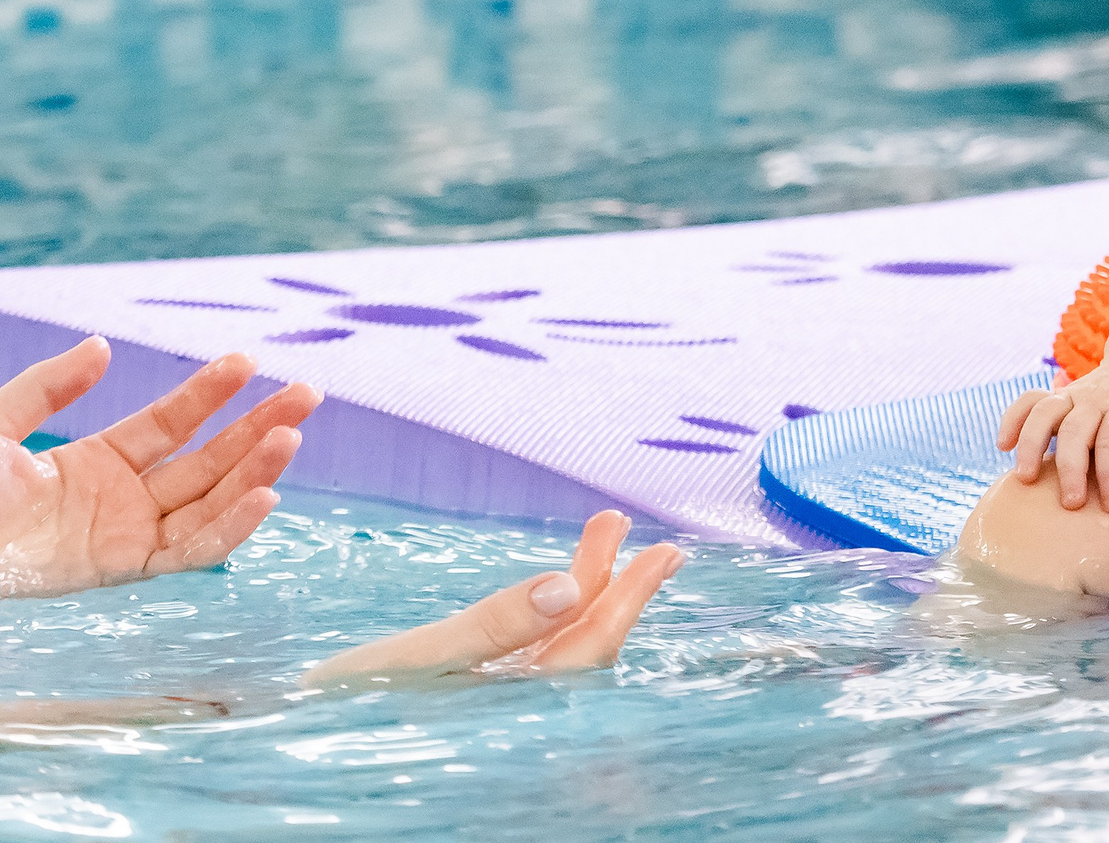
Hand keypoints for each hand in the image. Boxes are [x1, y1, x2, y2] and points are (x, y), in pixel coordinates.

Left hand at [0, 338, 318, 598]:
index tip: (248, 361)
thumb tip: (103, 349)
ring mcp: (126, 535)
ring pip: (211, 501)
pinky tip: (264, 495)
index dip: (210, 393)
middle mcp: (123, 500)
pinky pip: (190, 550)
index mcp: (97, 464)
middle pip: (209, 461)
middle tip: (308, 395)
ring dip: (256, 470)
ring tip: (292, 437)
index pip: (171, 425)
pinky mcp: (122, 569)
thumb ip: (47, 387)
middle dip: (260, 427)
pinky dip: (231, 526)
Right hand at [307, 511, 682, 685]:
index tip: (662, 550)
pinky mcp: (467, 700)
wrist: (273, 742)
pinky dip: (547, 614)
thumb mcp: (413, 657)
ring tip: (607, 539)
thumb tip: (566, 587)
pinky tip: (560, 587)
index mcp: (507, 715)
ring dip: (586, 593)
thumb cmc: (333, 706)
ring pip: (555, 650)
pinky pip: (525, 656)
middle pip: (581, 652)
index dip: (627, 602)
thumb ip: (492, 625)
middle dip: (617, 592)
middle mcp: (509, 717)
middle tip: (661, 545)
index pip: (587, 657)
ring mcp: (490, 710)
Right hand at [997, 347, 1108, 512]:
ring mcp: (1073, 394)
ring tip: (1026, 479)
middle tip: (1072, 504)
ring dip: (1032, 444)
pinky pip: (1028, 400)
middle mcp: (1096, 398)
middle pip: (1075, 430)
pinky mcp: (1058, 396)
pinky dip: (1012, 419)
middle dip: (1070, 468)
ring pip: (1044, 413)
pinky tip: (1003, 445)